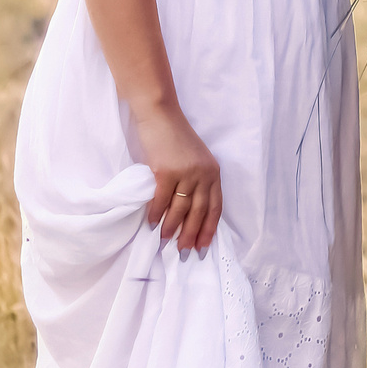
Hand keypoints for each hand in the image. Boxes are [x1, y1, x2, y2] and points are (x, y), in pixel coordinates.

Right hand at [130, 103, 221, 252]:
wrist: (160, 114)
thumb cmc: (175, 137)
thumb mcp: (195, 159)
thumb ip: (197, 180)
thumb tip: (187, 212)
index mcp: (213, 172)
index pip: (215, 207)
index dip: (209, 229)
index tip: (203, 247)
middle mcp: (203, 174)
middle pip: (199, 212)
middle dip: (191, 235)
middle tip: (184, 253)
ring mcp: (185, 172)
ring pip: (180, 208)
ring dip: (171, 228)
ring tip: (164, 243)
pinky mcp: (166, 170)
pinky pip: (161, 199)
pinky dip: (155, 213)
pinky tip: (151, 224)